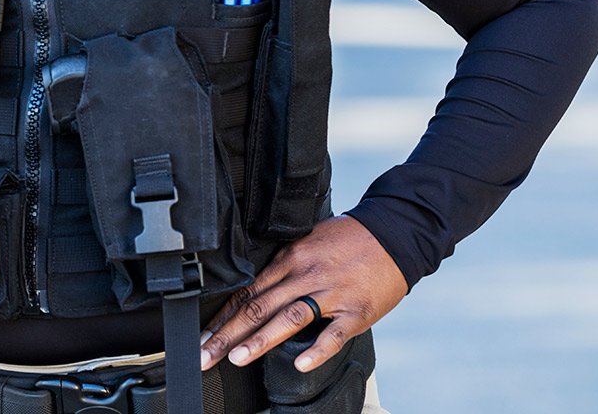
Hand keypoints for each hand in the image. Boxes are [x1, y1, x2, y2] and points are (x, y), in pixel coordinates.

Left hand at [198, 216, 406, 372]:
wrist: (395, 233)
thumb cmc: (349, 240)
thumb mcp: (307, 240)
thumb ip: (282, 265)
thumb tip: (252, 289)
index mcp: (290, 258)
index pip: (247, 291)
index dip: (221, 317)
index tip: (202, 337)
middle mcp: (305, 274)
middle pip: (258, 306)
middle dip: (227, 334)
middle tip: (204, 355)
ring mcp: (331, 293)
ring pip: (288, 318)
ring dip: (260, 340)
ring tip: (237, 359)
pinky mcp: (356, 311)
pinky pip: (333, 333)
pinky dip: (317, 350)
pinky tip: (301, 363)